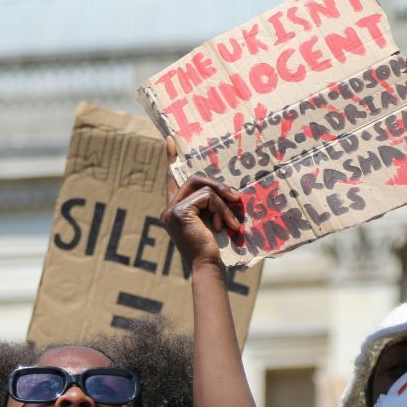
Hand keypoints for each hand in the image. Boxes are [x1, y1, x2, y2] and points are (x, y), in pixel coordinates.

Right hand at [159, 138, 242, 270]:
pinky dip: (222, 210)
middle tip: (237, 199)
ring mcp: (171, 210)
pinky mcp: (179, 212)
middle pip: (195, 180)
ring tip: (233, 221)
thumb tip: (226, 190)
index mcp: (175, 209)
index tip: (171, 139)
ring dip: (223, 203)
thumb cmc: (214, 248)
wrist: (209, 266)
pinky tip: (225, 227)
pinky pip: (208, 198)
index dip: (171, 159)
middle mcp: (168, 208)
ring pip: (203, 188)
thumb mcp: (213, 221)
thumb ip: (211, 204)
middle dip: (219, 187)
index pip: (172, 179)